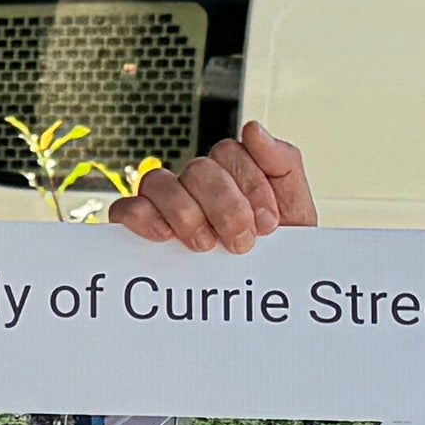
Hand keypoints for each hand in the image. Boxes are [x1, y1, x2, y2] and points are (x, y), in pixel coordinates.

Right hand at [102, 125, 314, 256]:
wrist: (265, 295)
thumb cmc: (278, 254)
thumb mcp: (297, 210)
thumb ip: (284, 162)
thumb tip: (252, 129)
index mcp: (232, 172)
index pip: (229, 152)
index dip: (250, 186)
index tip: (269, 224)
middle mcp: (197, 183)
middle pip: (198, 169)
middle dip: (225, 208)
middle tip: (242, 243)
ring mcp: (166, 203)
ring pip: (159, 183)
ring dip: (186, 215)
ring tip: (206, 246)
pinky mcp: (141, 227)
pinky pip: (127, 208)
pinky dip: (142, 217)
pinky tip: (165, 237)